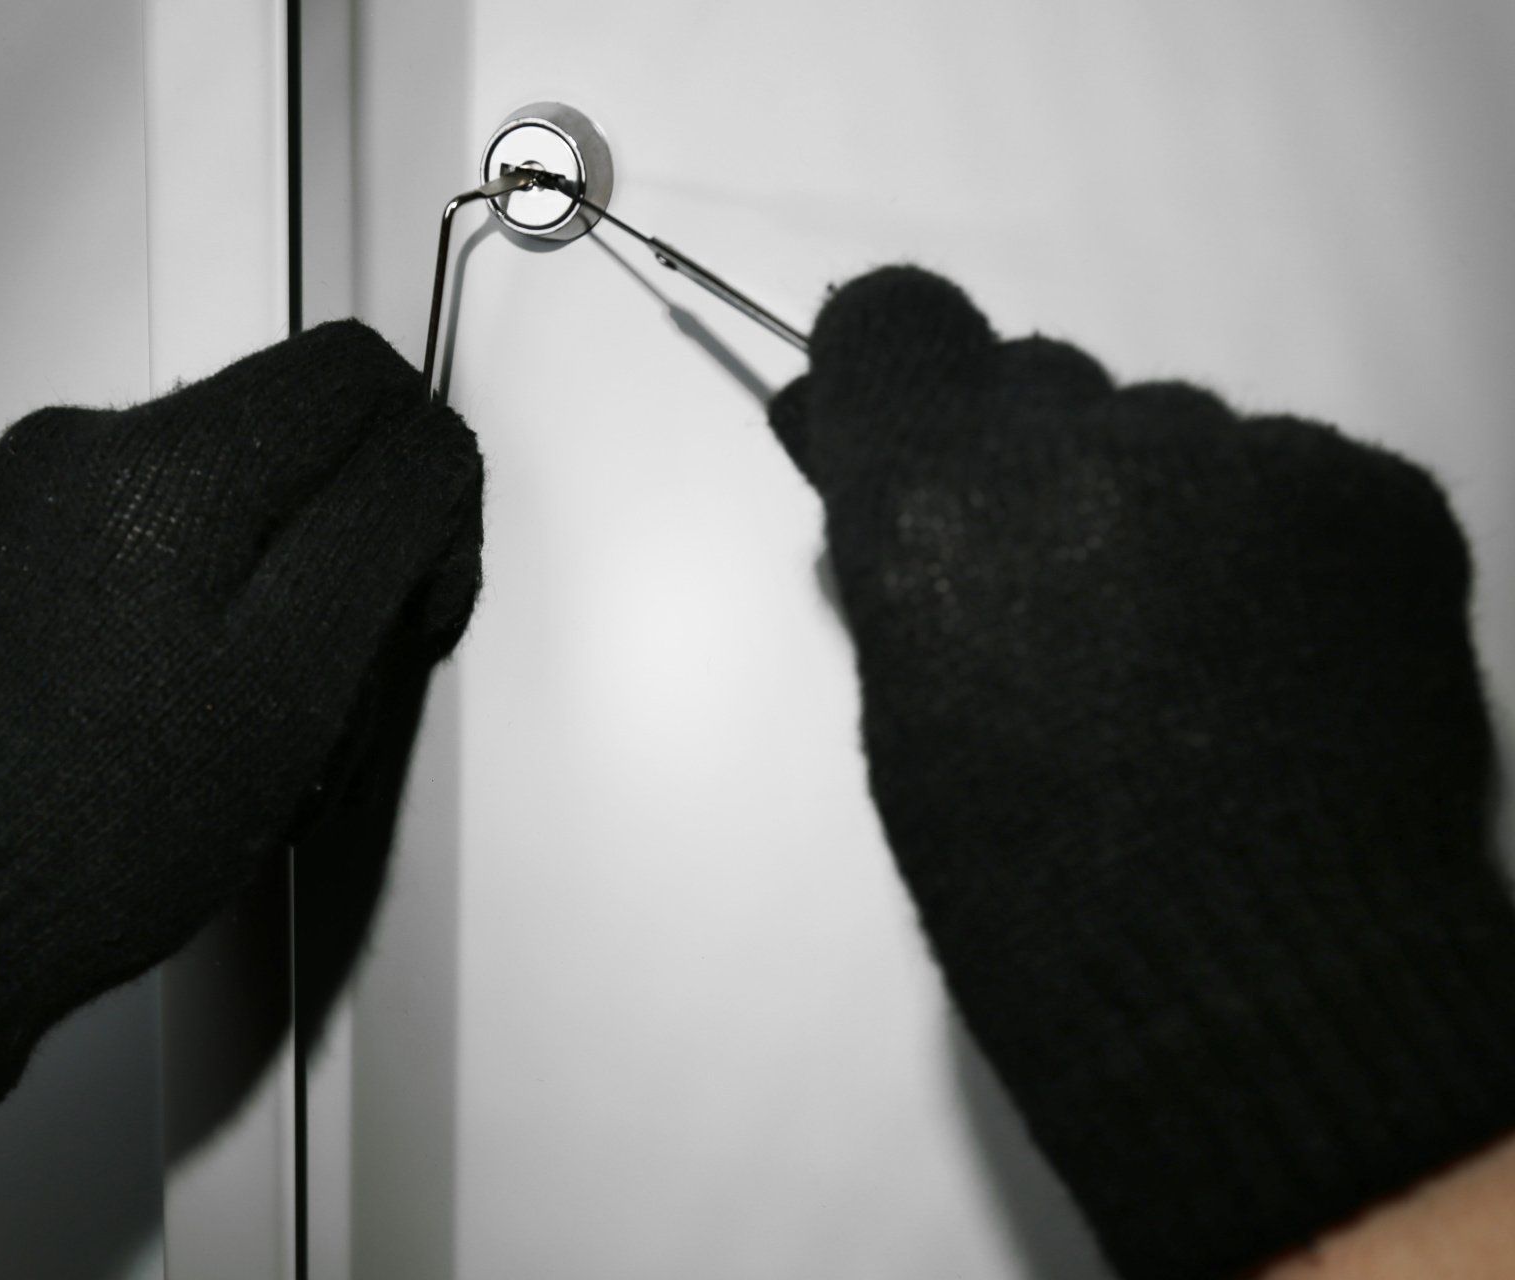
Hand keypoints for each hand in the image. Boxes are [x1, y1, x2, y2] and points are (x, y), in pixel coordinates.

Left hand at [0, 320, 482, 1151]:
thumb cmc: (99, 833)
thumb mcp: (294, 682)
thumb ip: (381, 531)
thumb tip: (427, 450)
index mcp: (167, 464)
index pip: (357, 377)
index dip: (422, 485)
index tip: (408, 591)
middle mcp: (76, 443)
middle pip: (283, 419)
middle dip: (340, 529)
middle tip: (333, 661)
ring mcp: (18, 486)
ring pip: (212, 471)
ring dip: (259, 558)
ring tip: (232, 694)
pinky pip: (129, 514)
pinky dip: (178, 579)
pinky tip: (159, 682)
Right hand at [770, 268, 1514, 1278]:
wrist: (1261, 987)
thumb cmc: (1036, 886)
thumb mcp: (910, 713)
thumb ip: (898, 564)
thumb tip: (888, 473)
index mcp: (935, 498)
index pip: (893, 318)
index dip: (894, 374)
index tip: (903, 430)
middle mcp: (1089, 442)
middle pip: (1037, 381)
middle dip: (1027, 463)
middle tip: (1057, 593)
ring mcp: (1251, 460)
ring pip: (1173, 433)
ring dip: (1159, 506)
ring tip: (1192, 658)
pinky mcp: (1383, 496)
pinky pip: (1299, 479)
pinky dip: (1280, 545)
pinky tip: (1283, 665)